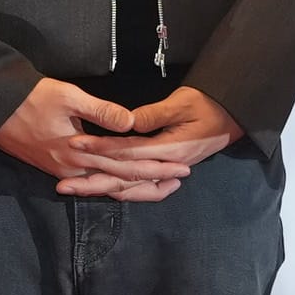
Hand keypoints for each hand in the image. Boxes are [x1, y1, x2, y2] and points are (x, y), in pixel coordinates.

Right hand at [0, 75, 183, 200]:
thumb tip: (131, 122)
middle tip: (182, 180)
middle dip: (153, 182)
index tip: (182, 166)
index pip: (127, 166)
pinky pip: (94, 184)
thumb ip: (101, 111)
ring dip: (136, 189)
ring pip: (108, 188)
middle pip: (121, 183)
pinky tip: (126, 185)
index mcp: (80, 153)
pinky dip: (114, 186)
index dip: (156, 167)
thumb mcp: (66, 96)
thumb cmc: (28, 98)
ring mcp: (65, 172)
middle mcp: (75, 169)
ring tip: (162, 187)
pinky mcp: (58, 169)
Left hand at [59, 83, 235, 196]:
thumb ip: (154, 115)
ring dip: (102, 191)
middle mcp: (167, 167)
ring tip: (75, 190)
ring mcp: (167, 173)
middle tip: (62, 186)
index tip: (75, 144)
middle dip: (92, 183)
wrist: (232, 116)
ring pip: (131, 189)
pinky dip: (121, 191)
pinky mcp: (166, 172)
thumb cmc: (208, 104)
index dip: (100, 149)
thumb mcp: (183, 102)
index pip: (128, 153)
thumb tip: (127, 123)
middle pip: (124, 180)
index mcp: (171, 150)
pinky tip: (103, 191)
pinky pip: (141, 189)